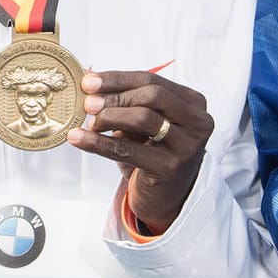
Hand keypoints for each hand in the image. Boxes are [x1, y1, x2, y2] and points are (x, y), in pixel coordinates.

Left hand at [67, 71, 210, 232]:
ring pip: (143, 118)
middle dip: (116, 96)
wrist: (166, 198)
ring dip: (109, 116)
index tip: (89, 81)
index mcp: (192, 102)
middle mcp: (197, 122)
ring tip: (89, 122)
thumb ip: (127, 102)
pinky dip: (99, 143)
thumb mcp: (144, 123)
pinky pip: (127, 150)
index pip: (152, 80)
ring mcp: (187, 145)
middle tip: (88, 103)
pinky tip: (79, 138)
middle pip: (152, 95)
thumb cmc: (153, 152)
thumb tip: (90, 81)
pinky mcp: (170, 168)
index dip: (118, 79)